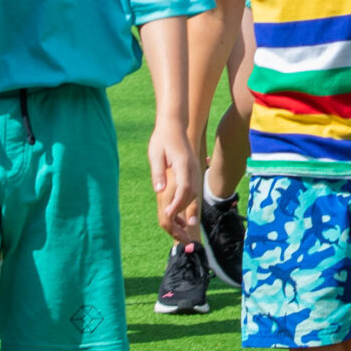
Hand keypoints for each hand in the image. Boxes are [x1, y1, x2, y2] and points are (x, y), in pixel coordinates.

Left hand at [149, 122, 198, 240]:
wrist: (174, 126)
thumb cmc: (161, 139)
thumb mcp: (155, 154)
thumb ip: (158, 173)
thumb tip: (159, 190)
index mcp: (183, 164)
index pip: (184, 188)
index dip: (177, 203)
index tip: (168, 214)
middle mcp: (192, 168)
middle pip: (192, 194)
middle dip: (182, 210)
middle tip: (172, 224)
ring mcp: (195, 170)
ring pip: (194, 193)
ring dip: (186, 208)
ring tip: (178, 223)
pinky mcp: (194, 172)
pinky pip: (194, 190)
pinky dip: (187, 201)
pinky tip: (179, 210)